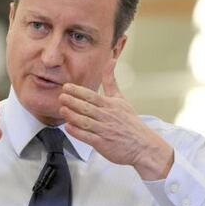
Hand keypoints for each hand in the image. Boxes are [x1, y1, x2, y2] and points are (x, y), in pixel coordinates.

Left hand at [59, 61, 172, 179]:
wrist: (143, 145)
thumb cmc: (130, 122)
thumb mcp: (121, 98)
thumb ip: (111, 81)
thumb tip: (110, 61)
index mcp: (110, 105)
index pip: (92, 96)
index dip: (78, 91)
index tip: (67, 87)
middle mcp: (107, 117)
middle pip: (87, 107)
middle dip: (73, 101)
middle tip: (61, 96)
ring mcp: (105, 130)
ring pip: (86, 122)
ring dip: (72, 116)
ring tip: (62, 110)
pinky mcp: (103, 144)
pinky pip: (88, 137)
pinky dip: (78, 132)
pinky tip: (69, 127)